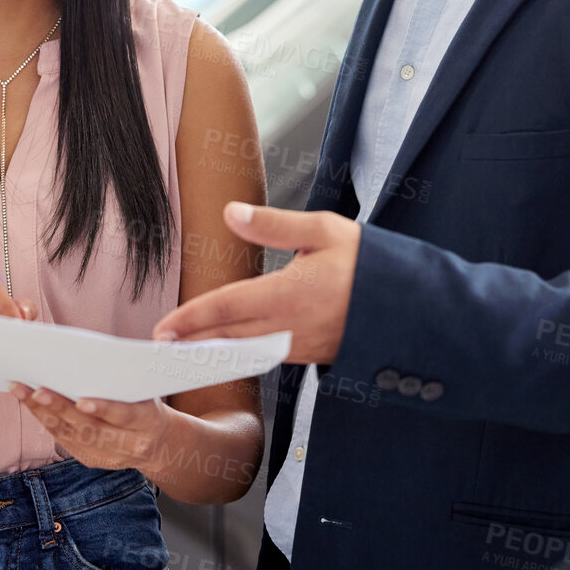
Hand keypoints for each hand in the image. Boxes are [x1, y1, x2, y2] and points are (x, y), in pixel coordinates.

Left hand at [10, 383, 178, 474]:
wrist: (158, 443)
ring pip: (72, 435)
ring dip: (44, 412)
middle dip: (61, 408)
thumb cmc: (147, 403)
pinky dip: (46, 420)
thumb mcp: (147, 390)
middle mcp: (129, 443)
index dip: (104, 409)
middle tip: (37, 390)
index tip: (81, 400)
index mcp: (147, 421)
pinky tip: (30, 403)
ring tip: (22, 391)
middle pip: (90, 428)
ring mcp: (108, 456)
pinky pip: (64, 440)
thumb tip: (88, 355)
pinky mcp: (91, 460)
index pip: (125, 416)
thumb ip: (124, 378)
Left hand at [150, 202, 358, 363]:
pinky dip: (238, 356)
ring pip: (244, 352)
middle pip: (228, 338)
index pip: (227, 308)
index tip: (163, 329)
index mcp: (290, 293)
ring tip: (181, 352)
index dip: (191, 319)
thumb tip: (231, 212)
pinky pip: (264, 357)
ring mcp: (300, 346)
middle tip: (158, 348)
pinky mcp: (309, 355)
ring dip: (211, 353)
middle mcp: (291, 326)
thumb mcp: (324, 230)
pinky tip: (223, 352)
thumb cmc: (368, 263)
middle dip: (191, 343)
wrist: (411, 305)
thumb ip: (273, 224)